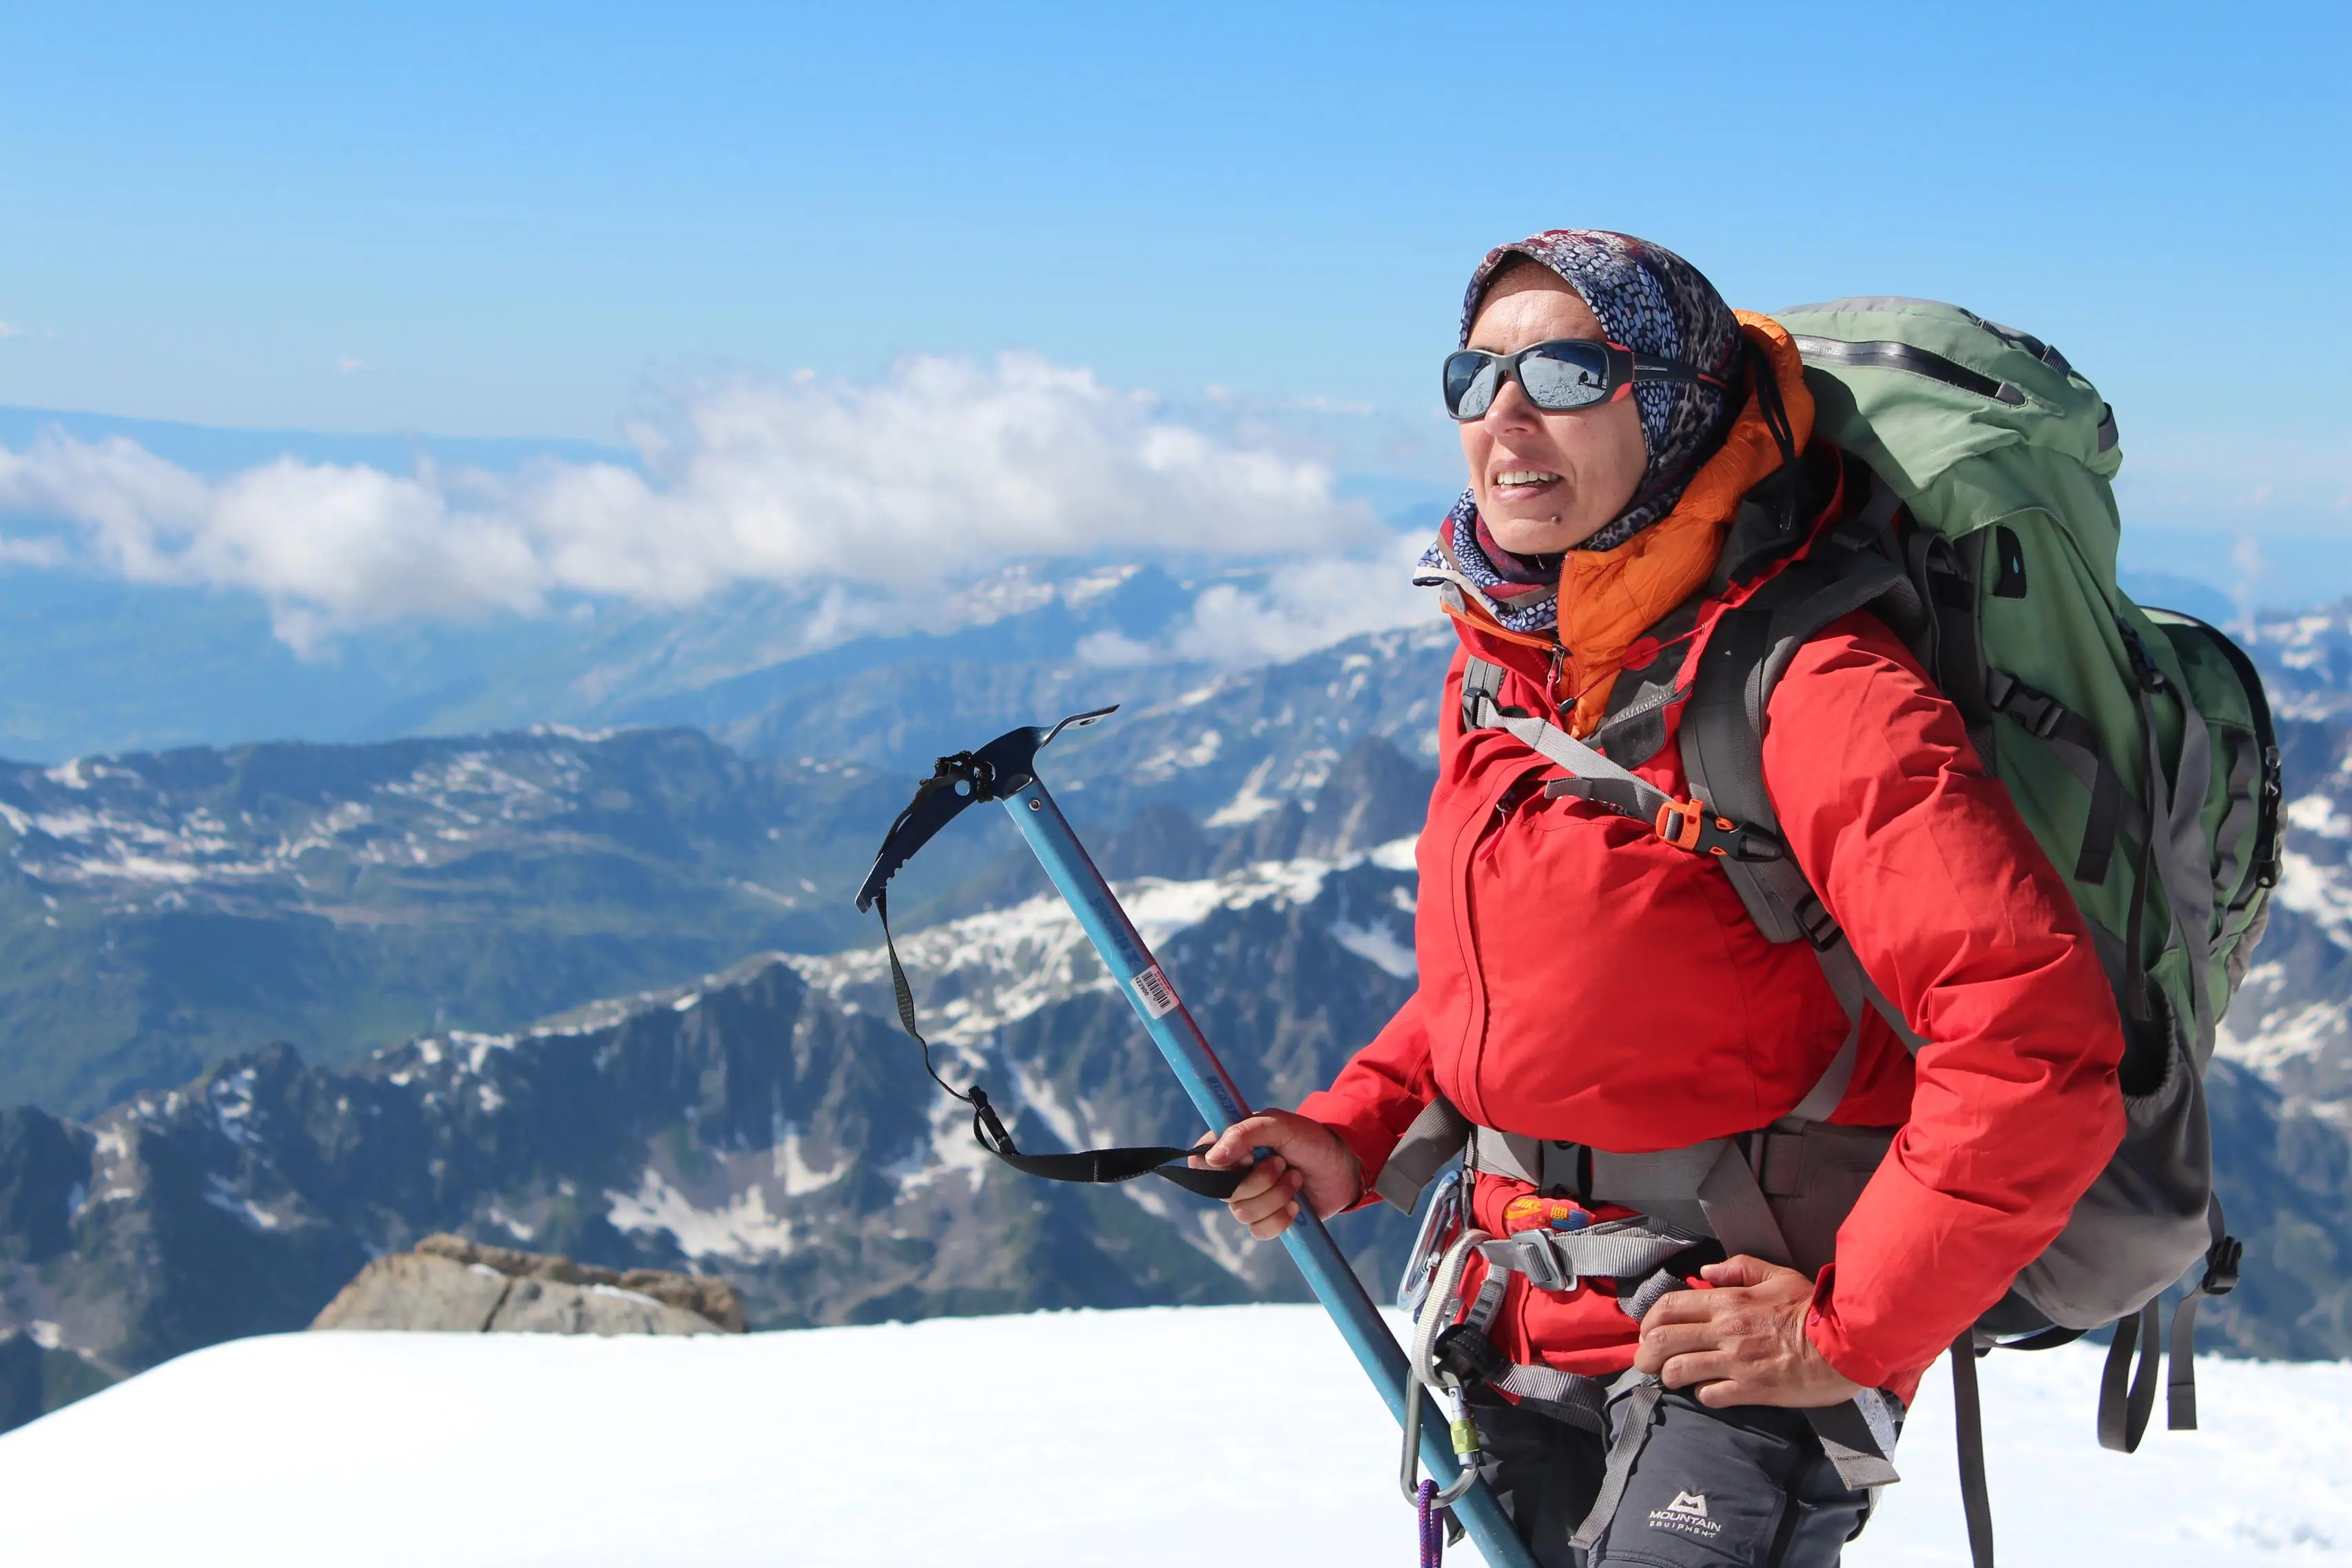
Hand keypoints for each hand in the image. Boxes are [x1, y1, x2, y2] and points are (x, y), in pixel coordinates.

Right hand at [1195, 1110, 1363, 1239]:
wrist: (1344, 1167)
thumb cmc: (1310, 1139)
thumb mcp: (1280, 1124)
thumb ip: (1245, 1133)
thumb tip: (1212, 1158)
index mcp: (1232, 1146)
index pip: (1200, 1161)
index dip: (1219, 1165)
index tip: (1248, 1156)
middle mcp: (1236, 1174)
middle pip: (1224, 1191)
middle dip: (1260, 1180)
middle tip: (1283, 1163)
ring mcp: (1251, 1199)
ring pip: (1242, 1213)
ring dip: (1275, 1196)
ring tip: (1296, 1180)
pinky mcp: (1268, 1220)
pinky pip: (1259, 1231)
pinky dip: (1280, 1220)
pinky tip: (1297, 1206)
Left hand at [1632, 1255, 1867, 1408]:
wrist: (1844, 1344)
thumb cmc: (1811, 1308)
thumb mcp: (1776, 1276)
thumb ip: (1739, 1267)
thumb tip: (1706, 1271)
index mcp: (1727, 1301)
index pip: (1669, 1306)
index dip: (1649, 1320)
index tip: (1648, 1331)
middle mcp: (1724, 1331)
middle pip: (1662, 1340)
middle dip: (1645, 1352)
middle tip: (1646, 1360)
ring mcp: (1735, 1362)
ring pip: (1678, 1370)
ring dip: (1668, 1375)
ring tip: (1672, 1377)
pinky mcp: (1750, 1390)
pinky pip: (1709, 1396)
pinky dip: (1702, 1394)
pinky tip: (1707, 1391)